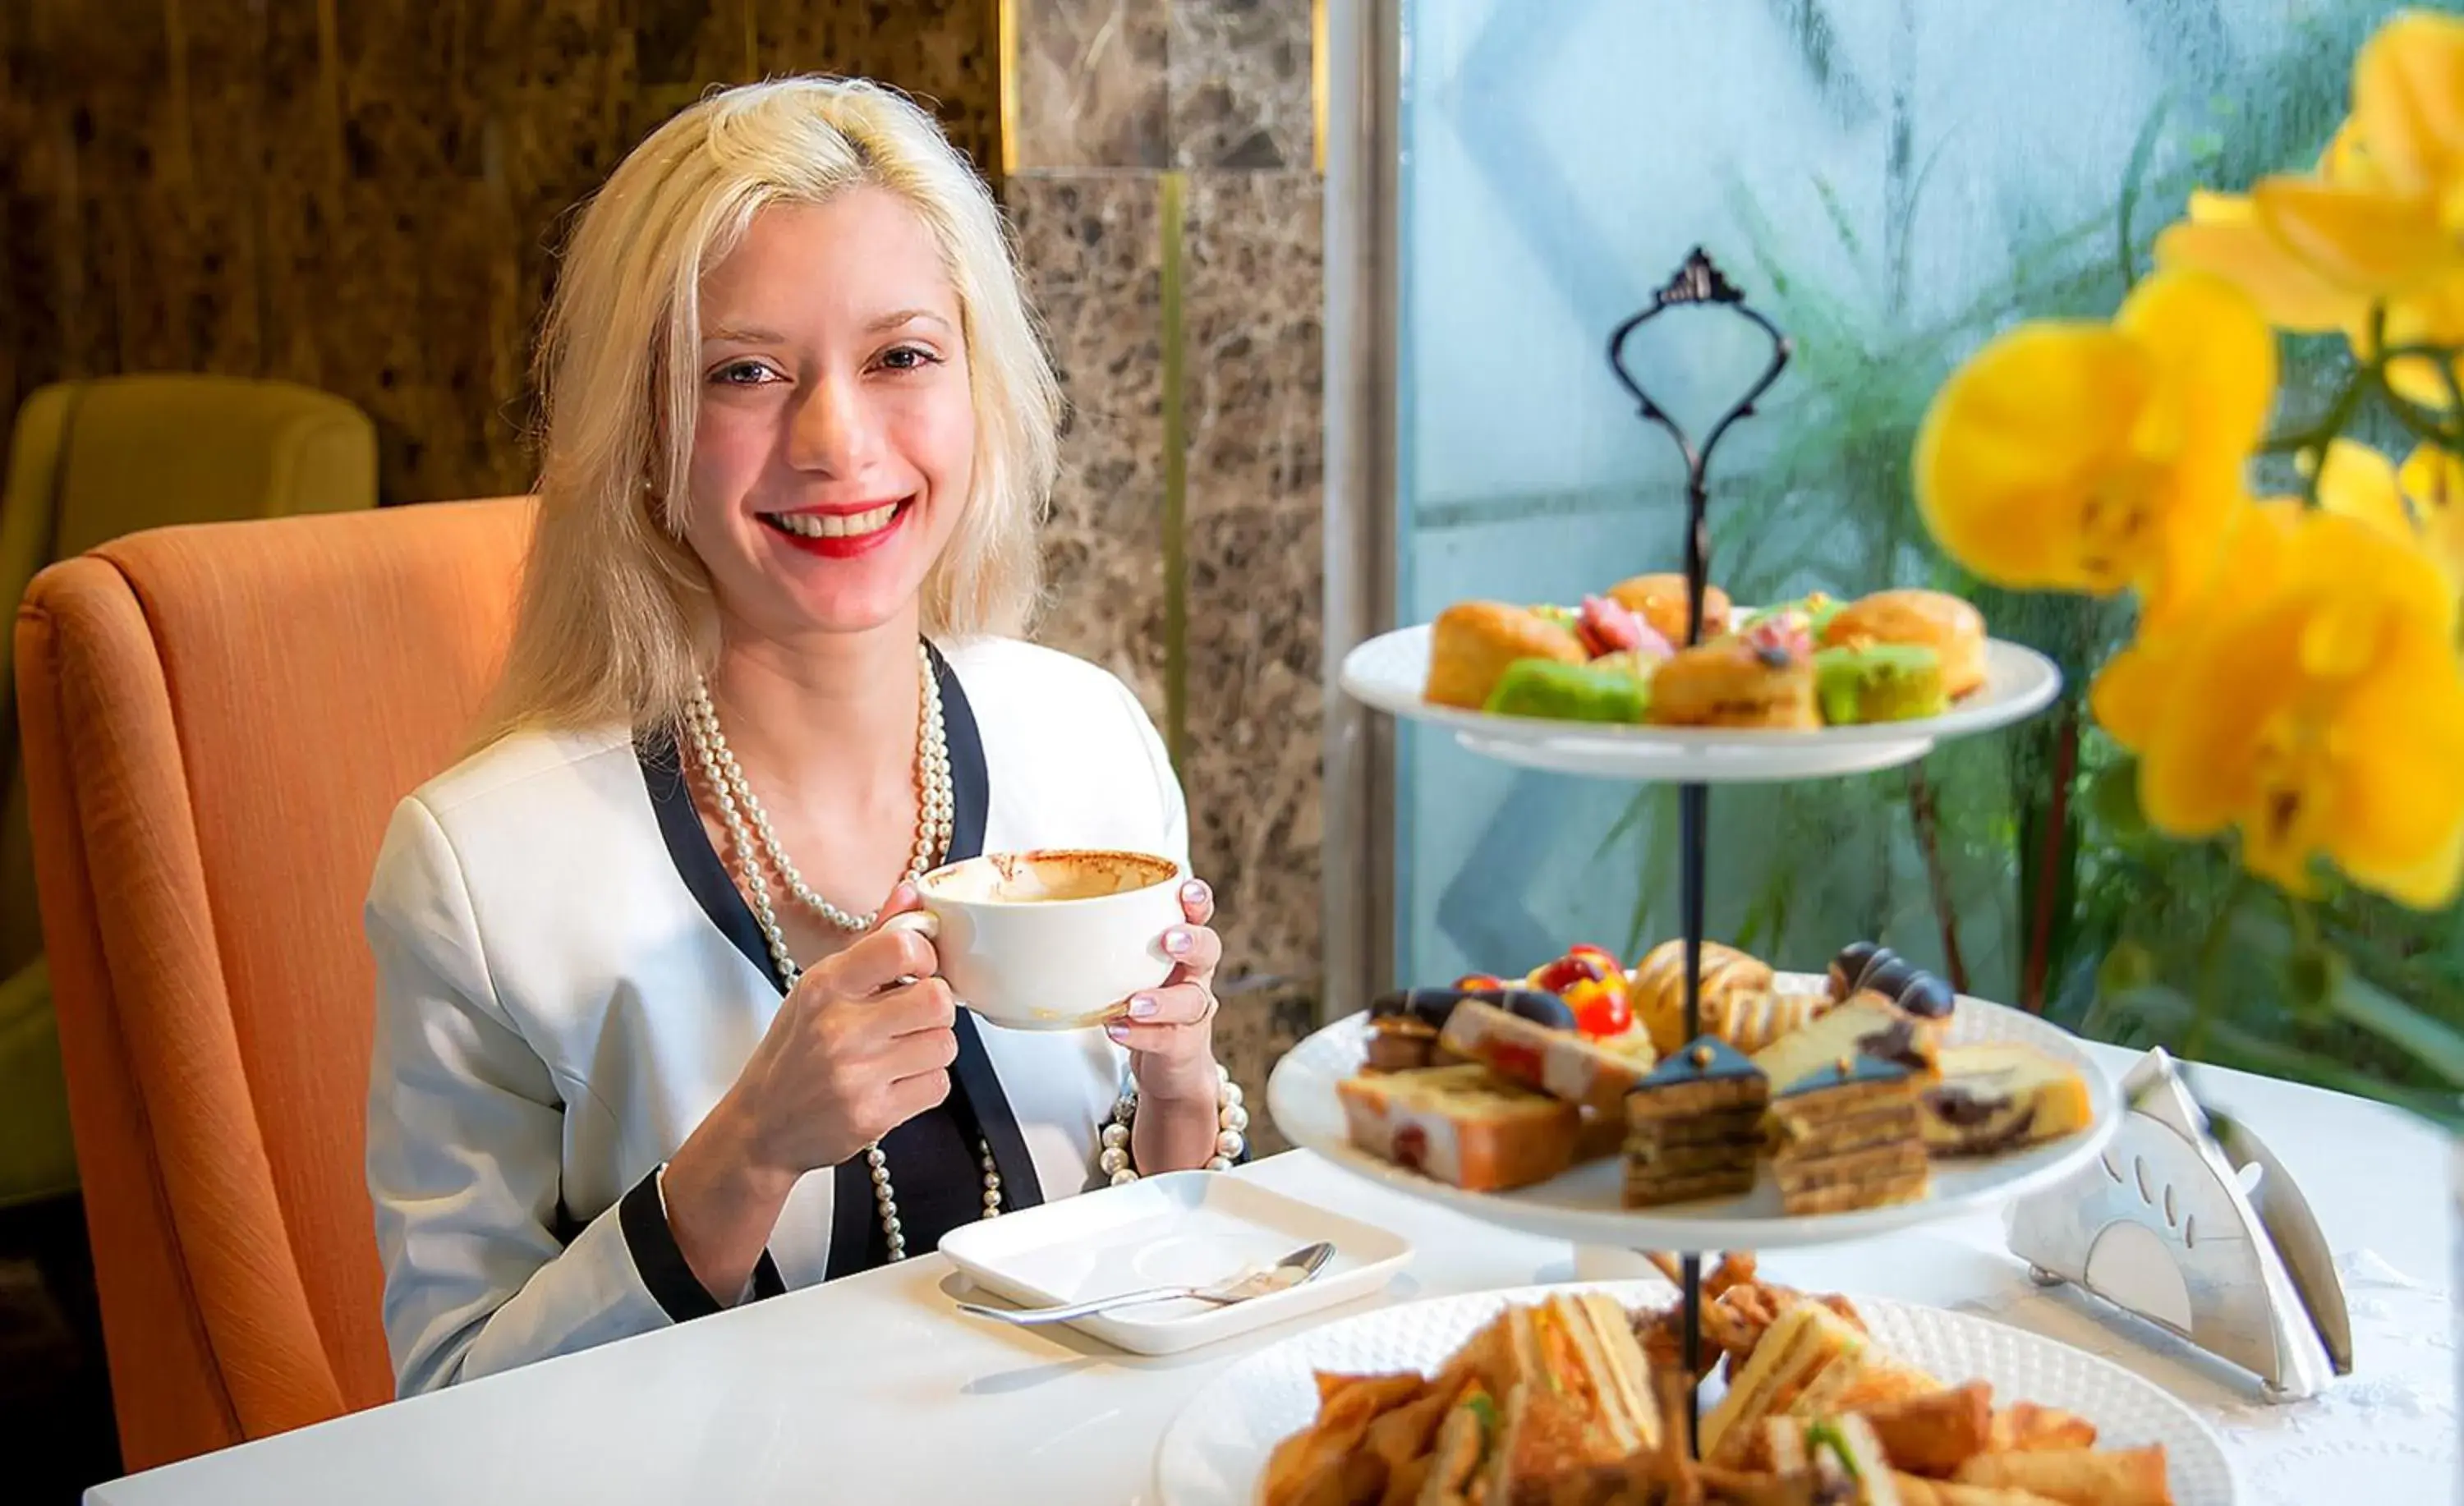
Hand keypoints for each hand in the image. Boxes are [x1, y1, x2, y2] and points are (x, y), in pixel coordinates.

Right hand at [725, 882, 958, 1175]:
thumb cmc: (793, 1053)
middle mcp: (839, 1028)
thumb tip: (911, 893)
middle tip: (915, 1016)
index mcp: (825, 985)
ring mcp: (856, 1075)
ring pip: (945, 1044)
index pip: (901, 946)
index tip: (918, 968)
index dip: (926, 955)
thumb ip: (872, 941)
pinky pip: (938, 1085)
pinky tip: (897, 1081)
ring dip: (932, 1047)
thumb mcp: (818, 989)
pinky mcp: (874, 1115)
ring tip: (901, 1051)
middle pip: (937, 999)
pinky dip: (927, 1083)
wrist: (763, 1127)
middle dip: (936, 1007)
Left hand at [1106, 877, 1223, 1103]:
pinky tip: (1117, 1029)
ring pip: (1191, 1001)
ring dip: (1162, 1000)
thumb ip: (1104, 945)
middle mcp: (1195, 976)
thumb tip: (1043, 920)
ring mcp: (1193, 1012)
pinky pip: (1167, 1039)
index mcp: (1183, 948)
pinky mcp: (1183, 1045)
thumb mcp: (1129, 969)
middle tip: (1168, 940)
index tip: (1185, 891)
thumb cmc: (1143, 1004)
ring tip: (1134, 1004)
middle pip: (1209, 950)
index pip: (1198, 915)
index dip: (1197, 901)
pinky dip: (1140, 1035)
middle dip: (1192, 941)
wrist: (1170, 1066)